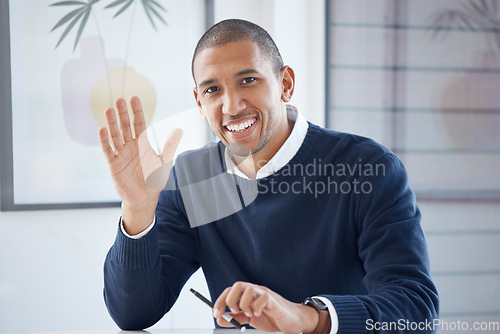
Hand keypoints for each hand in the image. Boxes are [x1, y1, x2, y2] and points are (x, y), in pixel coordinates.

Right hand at [99, 96, 182, 233]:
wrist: (144, 197)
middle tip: (119, 99)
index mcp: (142, 143)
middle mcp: (130, 146)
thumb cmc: (154, 179)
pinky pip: (108, 150)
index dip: (137, 112)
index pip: (139, 124)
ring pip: (116, 135)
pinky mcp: (114, 164)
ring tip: (109, 110)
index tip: (134, 98)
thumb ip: (170, 145)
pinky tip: (102, 129)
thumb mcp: (165, 161)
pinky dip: (105, 140)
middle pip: (125, 126)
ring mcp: (121, 154)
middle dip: (123, 114)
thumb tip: (179, 130)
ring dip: (112, 123)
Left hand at [213, 282, 319, 333]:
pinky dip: (257, 307)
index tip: (216, 314)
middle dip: (230, 300)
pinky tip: (259, 314)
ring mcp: (264, 294)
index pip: (229, 291)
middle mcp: (255, 291)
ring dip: (243, 303)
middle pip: (237, 286)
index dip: (220, 301)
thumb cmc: (272, 317)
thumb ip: (236, 318)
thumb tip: (220, 319)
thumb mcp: (249, 319)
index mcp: (247, 295)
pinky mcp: (274, 300)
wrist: (293, 321)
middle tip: (233, 312)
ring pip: (248, 288)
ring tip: (249, 314)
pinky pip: (263, 297)